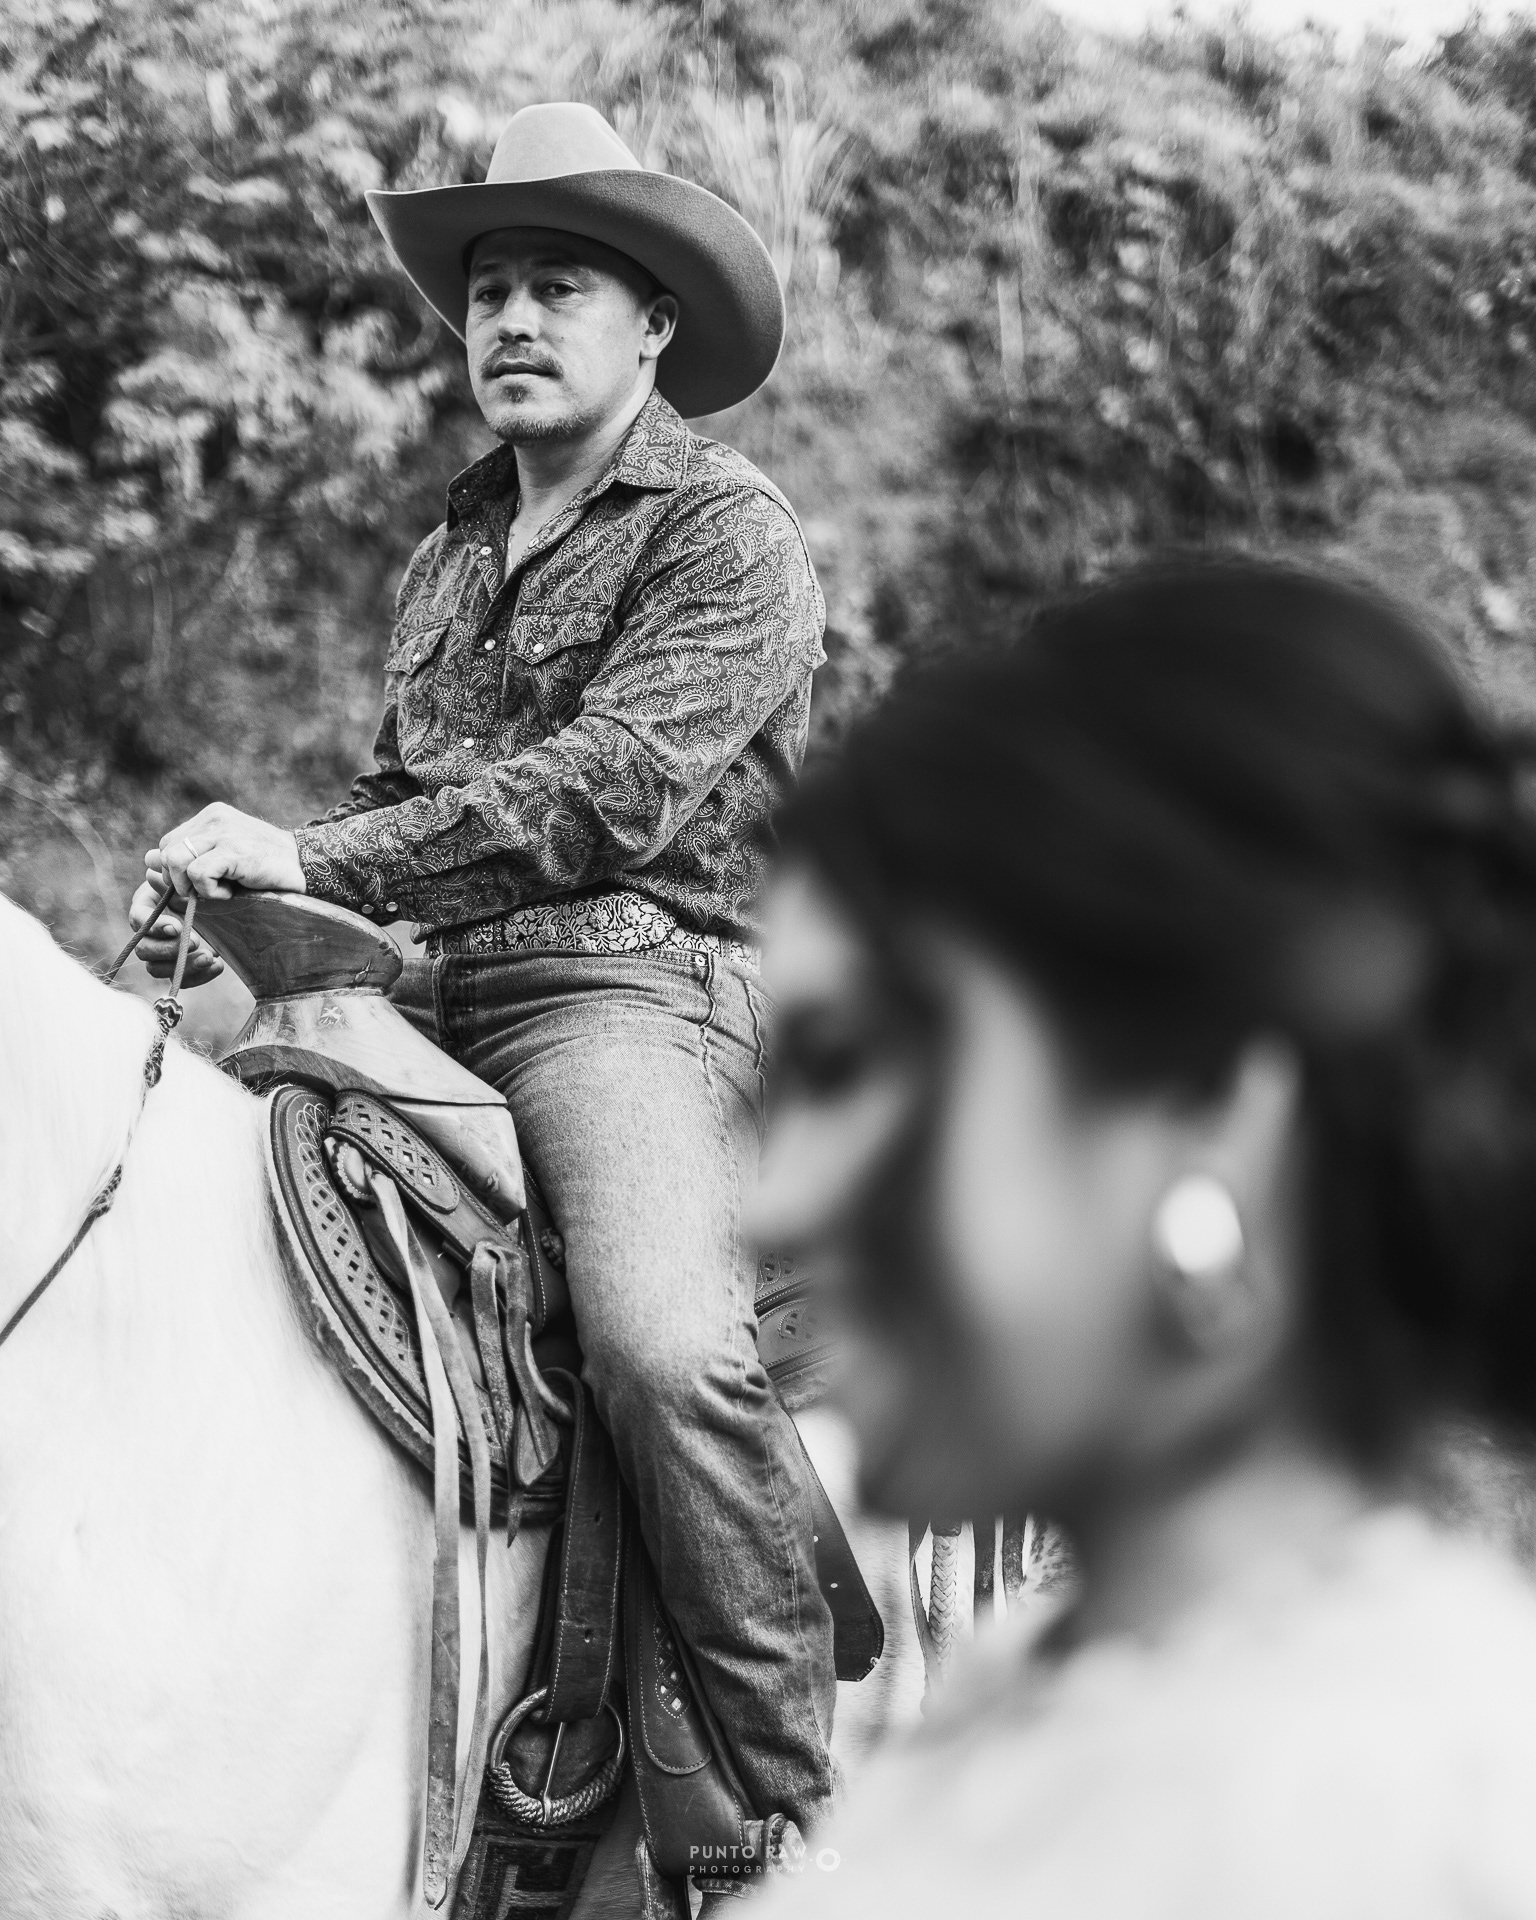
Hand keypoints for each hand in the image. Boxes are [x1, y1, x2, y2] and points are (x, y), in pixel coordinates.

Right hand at [126, 874, 224, 984]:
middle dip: (169, 949)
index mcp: (146, 907)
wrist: (218, 898)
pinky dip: (199, 976)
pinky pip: (180, 980)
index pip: (139, 920)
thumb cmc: (200, 884)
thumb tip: (153, 874)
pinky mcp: (177, 967)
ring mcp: (161, 953)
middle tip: (195, 941)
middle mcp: (148, 933)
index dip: (155, 926)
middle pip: (144, 949)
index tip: (177, 927)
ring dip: (183, 966)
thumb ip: (172, 876)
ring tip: (209, 957)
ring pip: (156, 969)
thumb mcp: (187, 876)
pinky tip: (218, 965)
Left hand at [154, 802, 306, 900]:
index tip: (203, 885)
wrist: (308, 868)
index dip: (177, 872)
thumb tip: (146, 861)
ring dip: (192, 887)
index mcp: (211, 817)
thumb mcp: (223, 862)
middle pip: (166, 853)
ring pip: (174, 861)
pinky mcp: (233, 850)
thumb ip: (187, 861)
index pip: (169, 845)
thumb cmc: (267, 870)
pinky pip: (197, 873)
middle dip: (180, 882)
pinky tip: (233, 891)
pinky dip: (210, 892)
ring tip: (221, 891)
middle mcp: (214, 818)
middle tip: (212, 891)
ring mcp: (223, 831)